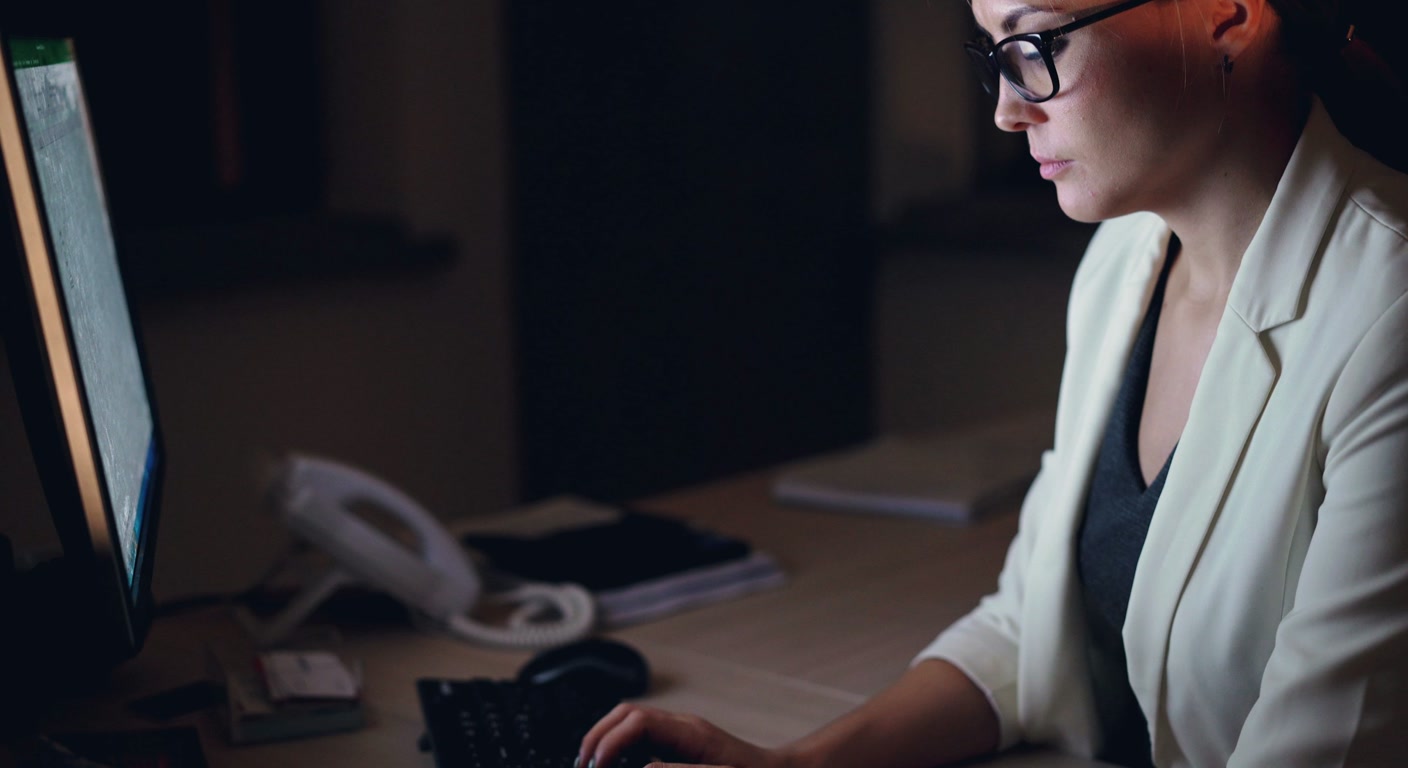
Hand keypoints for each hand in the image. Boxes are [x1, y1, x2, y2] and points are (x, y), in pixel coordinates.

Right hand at [577, 703, 788, 767]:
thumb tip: (641, 767)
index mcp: (691, 733)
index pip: (637, 721)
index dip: (610, 741)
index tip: (595, 766)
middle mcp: (683, 726)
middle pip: (627, 713)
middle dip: (599, 735)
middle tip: (583, 764)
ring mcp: (681, 732)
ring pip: (631, 720)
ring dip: (606, 738)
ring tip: (591, 764)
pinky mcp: (681, 744)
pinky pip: (642, 735)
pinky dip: (621, 746)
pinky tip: (614, 765)